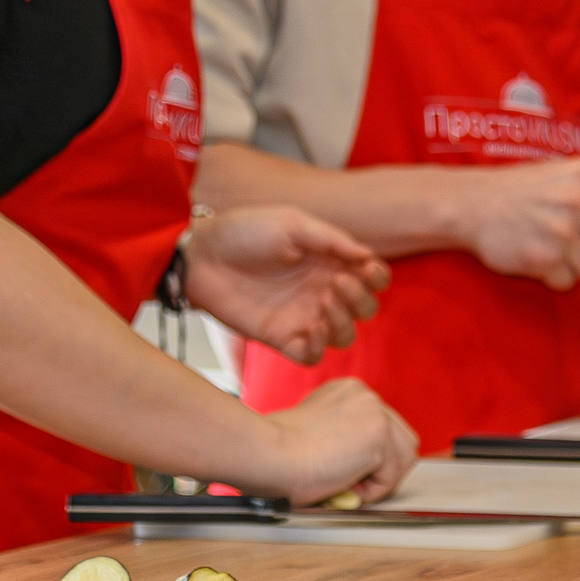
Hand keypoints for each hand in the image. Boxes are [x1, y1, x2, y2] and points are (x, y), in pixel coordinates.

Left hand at [182, 205, 387, 365]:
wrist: (201, 256)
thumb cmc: (245, 232)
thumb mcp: (292, 224)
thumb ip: (332, 239)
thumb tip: (368, 256)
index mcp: (330, 263)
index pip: (372, 278)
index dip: (377, 277)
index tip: (365, 269)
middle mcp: (322, 292)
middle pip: (364, 310)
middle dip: (360, 299)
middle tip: (336, 284)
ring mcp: (303, 317)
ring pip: (344, 336)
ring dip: (343, 323)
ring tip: (322, 302)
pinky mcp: (281, 338)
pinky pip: (312, 356)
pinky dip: (319, 346)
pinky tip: (309, 328)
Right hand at [253, 378, 417, 505]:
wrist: (265, 454)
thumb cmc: (276, 453)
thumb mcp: (316, 433)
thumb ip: (342, 438)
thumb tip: (363, 466)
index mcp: (348, 392)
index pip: (384, 428)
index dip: (371, 458)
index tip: (346, 471)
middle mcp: (365, 395)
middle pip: (402, 440)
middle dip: (383, 468)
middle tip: (351, 485)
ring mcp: (375, 413)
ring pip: (403, 459)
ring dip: (377, 480)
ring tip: (342, 484)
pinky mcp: (378, 436)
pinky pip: (390, 478)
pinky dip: (370, 492)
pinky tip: (341, 485)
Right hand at [450, 157, 579, 290]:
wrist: (472, 203)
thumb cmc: (523, 190)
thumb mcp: (567, 176)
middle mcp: (579, 200)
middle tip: (577, 248)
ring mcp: (561, 229)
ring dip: (575, 268)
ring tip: (551, 248)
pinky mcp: (543, 256)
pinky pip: (566, 282)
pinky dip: (554, 278)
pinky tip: (538, 258)